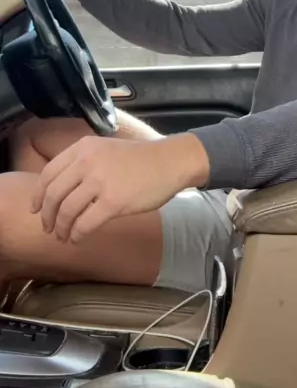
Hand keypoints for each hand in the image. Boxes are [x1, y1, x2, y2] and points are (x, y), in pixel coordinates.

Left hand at [31, 133, 209, 242]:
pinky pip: (84, 224)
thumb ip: (84, 162)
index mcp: (83, 148)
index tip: (36, 209)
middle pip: (53, 195)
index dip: (38, 195)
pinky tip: (78, 239)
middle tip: (48, 228)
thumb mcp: (106, 149)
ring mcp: (100, 182)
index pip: (48, 173)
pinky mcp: (113, 201)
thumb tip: (61, 189)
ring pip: (66, 211)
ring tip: (63, 236)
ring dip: (61, 228)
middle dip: (47, 216)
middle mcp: (87, 162)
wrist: (170, 161)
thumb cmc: (141, 158)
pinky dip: (77, 235)